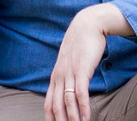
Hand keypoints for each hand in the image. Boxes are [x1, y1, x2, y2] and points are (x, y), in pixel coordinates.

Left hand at [44, 4, 133, 120]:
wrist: (88, 24)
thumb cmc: (81, 42)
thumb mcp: (70, 59)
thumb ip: (67, 73)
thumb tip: (69, 87)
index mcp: (56, 75)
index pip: (48, 103)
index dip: (51, 118)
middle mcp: (60, 75)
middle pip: (56, 106)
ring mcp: (70, 72)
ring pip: (67, 101)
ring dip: (72, 118)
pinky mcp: (82, 69)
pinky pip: (81, 92)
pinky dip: (83, 107)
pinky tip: (86, 117)